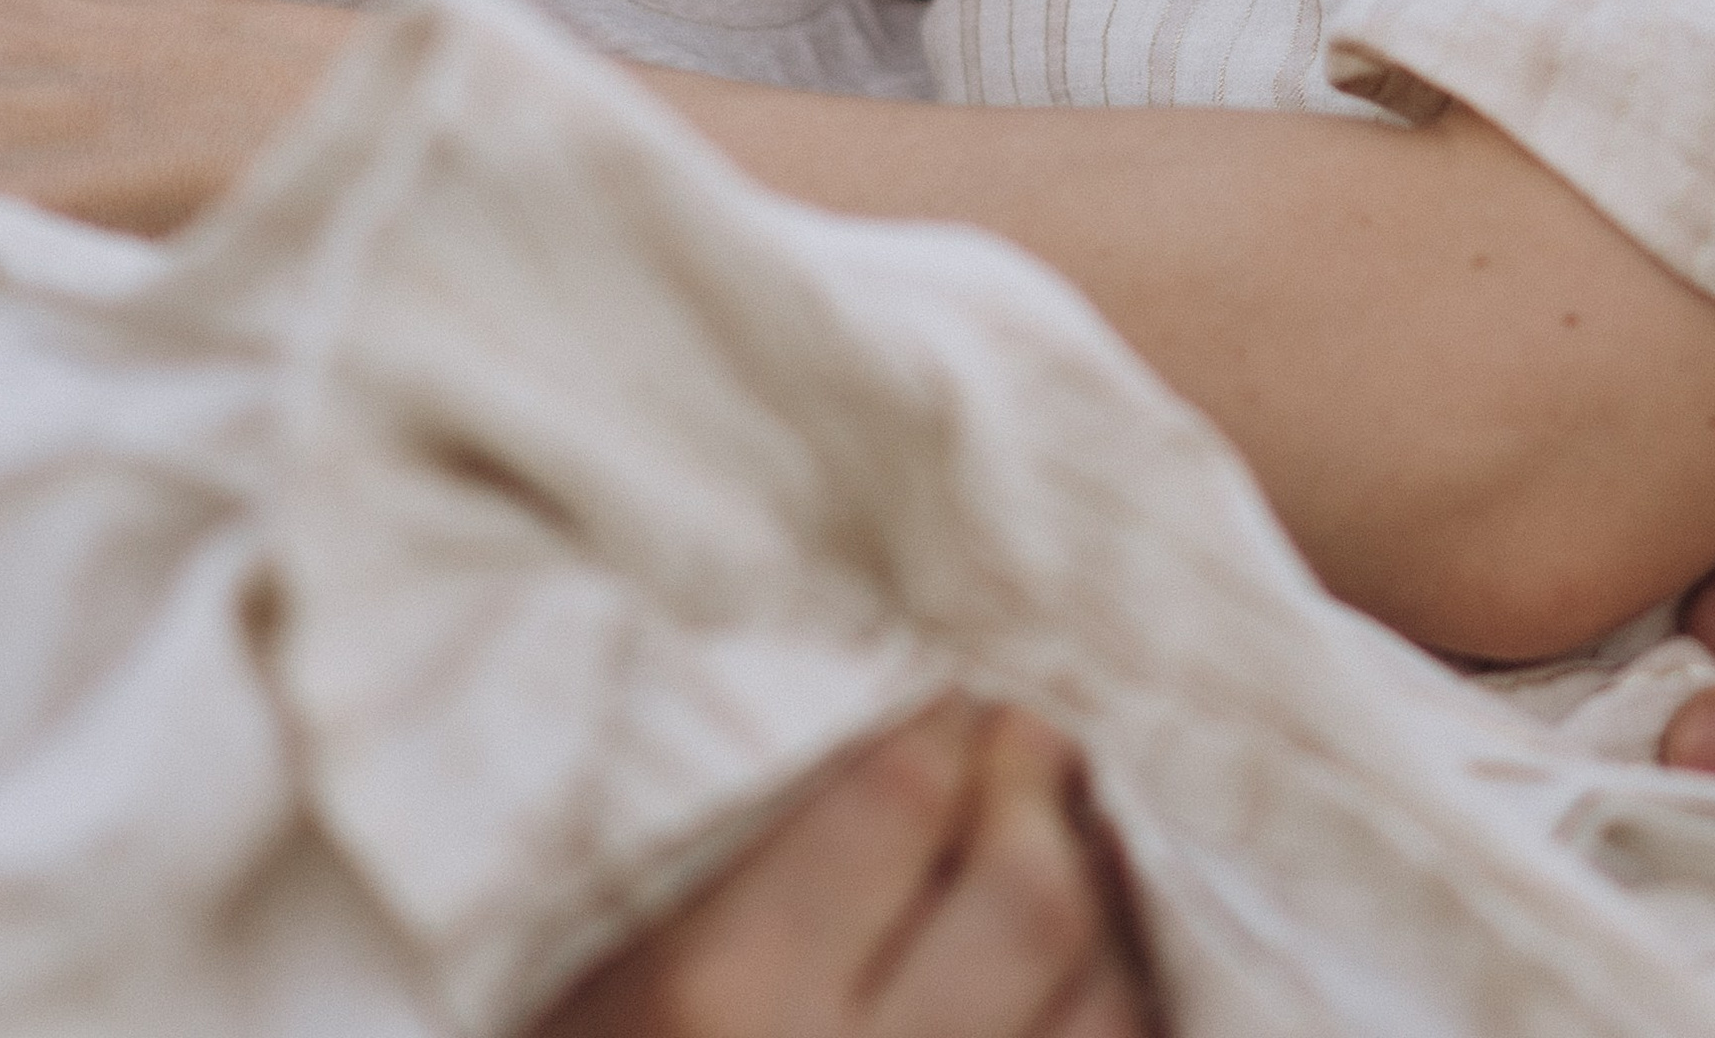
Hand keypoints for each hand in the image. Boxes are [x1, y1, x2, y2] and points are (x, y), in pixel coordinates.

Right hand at [533, 701, 1159, 1037]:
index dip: (945, 732)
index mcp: (720, 1005)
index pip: (890, 804)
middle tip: (1035, 751)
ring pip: (1103, 1022)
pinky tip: (1086, 1009)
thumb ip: (744, 881)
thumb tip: (911, 748)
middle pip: (1028, 905)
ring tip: (1071, 873)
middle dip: (1044, 802)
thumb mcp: (609, 992)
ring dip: (1106, 928)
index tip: (957, 709)